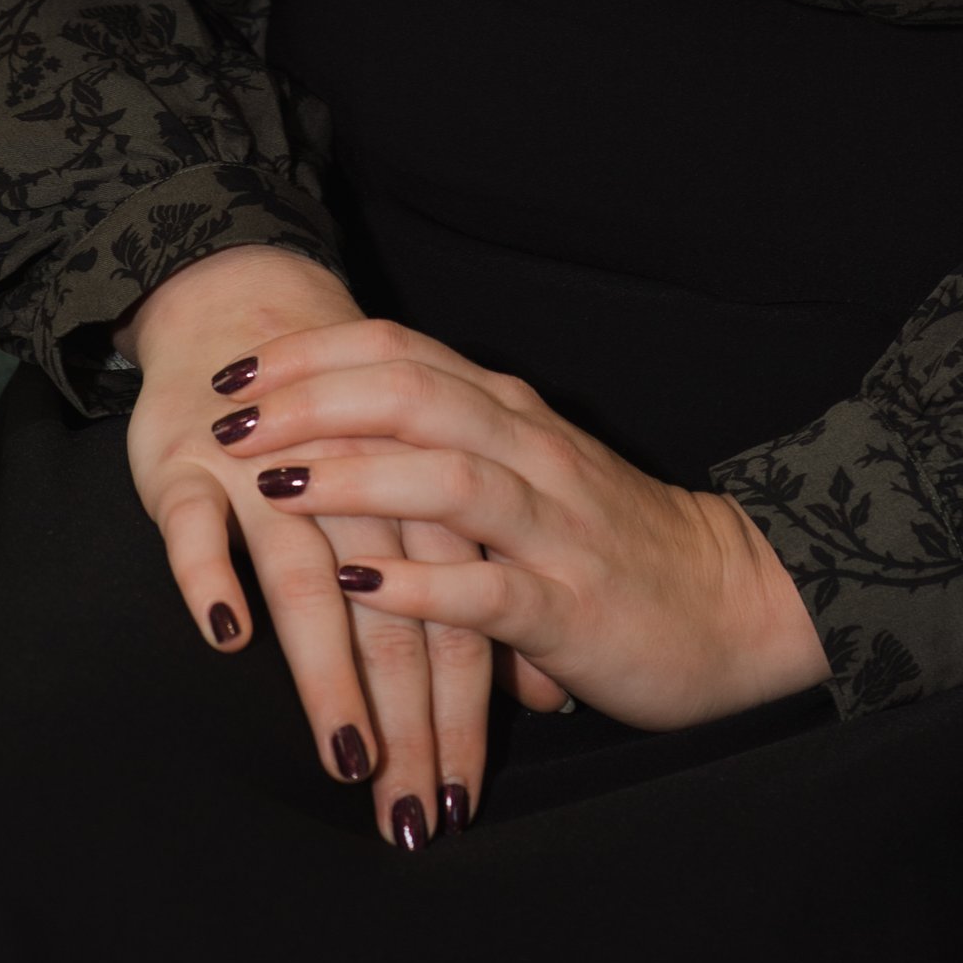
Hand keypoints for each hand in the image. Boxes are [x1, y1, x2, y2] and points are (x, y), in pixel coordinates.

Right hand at [117, 247, 492, 842]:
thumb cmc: (351, 429)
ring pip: (309, 580)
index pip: (461, 622)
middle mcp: (361, 491)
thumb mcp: (420, 505)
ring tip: (349, 755)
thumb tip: (547, 695)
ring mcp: (271, 478)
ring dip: (331, 672)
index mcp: (426, 501)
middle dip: (408, 726)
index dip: (465, 717)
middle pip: (396, 619)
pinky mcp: (191, 466)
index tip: (461, 806)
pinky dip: (212, 571)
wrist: (253, 302)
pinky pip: (198, 523)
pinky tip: (226, 633)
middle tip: (408, 819)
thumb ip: (478, 597)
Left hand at [210, 316, 832, 729]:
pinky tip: (360, 586)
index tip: (235, 371)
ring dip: (356, 476)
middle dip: (312, 400)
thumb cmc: (614, 544)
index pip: (402, 354)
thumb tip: (338, 440)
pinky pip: (488, 589)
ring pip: (448, 477)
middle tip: (230, 419)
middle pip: (413, 395)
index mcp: (514, 417)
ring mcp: (554, 528)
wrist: (732, 605)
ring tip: (276, 487)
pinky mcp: (570, 607)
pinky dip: (419, 584)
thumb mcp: (529, 477)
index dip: (312, 354)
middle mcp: (532, 454)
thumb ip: (450, 449)